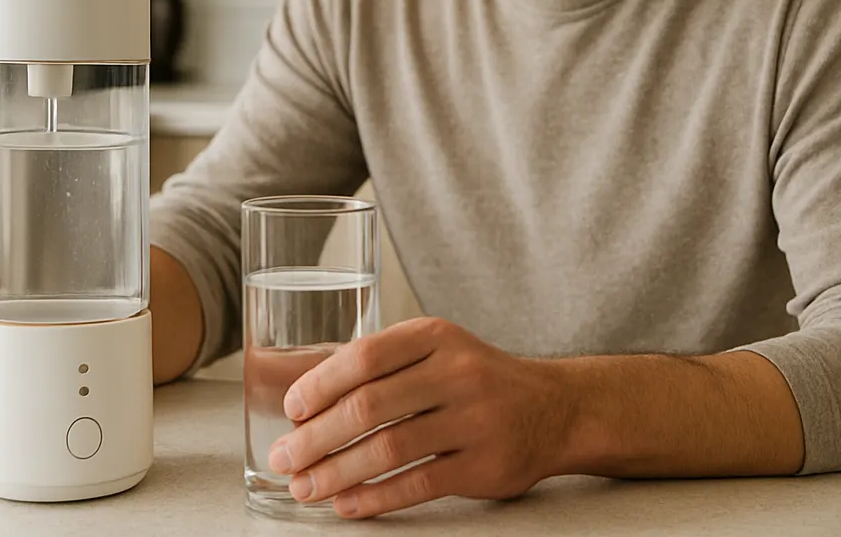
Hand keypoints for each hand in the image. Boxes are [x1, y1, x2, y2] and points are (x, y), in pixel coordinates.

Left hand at [266, 317, 570, 518]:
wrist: (555, 408)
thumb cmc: (479, 380)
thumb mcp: (439, 351)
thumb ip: (385, 365)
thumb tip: (309, 401)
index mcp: (435, 337)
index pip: (365, 357)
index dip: (320, 385)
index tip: (291, 410)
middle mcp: (455, 373)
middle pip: (369, 407)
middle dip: (316, 438)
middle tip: (285, 457)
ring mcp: (473, 420)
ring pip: (388, 449)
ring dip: (337, 472)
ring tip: (306, 487)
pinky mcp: (484, 465)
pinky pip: (418, 484)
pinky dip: (375, 497)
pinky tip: (348, 504)